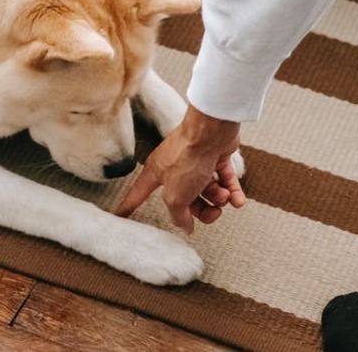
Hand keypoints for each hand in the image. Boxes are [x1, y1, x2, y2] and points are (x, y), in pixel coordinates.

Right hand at [116, 105, 245, 233]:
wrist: (212, 132)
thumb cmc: (188, 156)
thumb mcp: (176, 196)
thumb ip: (178, 215)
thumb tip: (186, 226)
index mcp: (157, 174)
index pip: (138, 194)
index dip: (128, 206)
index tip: (119, 216)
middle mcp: (175, 168)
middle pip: (185, 199)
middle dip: (202, 210)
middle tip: (213, 213)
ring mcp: (196, 162)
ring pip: (207, 191)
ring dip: (219, 199)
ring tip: (225, 197)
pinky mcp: (216, 157)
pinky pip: (225, 180)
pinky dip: (233, 192)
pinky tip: (238, 200)